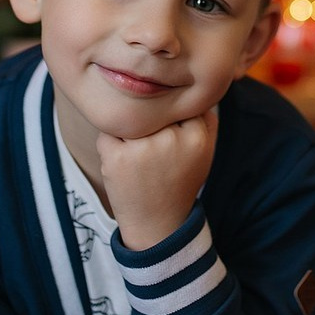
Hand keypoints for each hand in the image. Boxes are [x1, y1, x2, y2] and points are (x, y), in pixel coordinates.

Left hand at [97, 107, 217, 248]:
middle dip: (149, 123)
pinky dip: (110, 145)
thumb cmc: (180, 181)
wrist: (158, 224)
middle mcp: (171, 139)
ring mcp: (142, 148)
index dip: (170, 118)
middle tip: (153, 150)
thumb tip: (190, 89)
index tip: (170, 137)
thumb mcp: (205, 152)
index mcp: (196, 137)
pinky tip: (123, 165)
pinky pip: (107, 133)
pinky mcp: (116, 158)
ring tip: (139, 158)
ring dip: (129, 132)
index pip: (178, 104)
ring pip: (129, 118)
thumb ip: (206, 118)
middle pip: (153, 109)